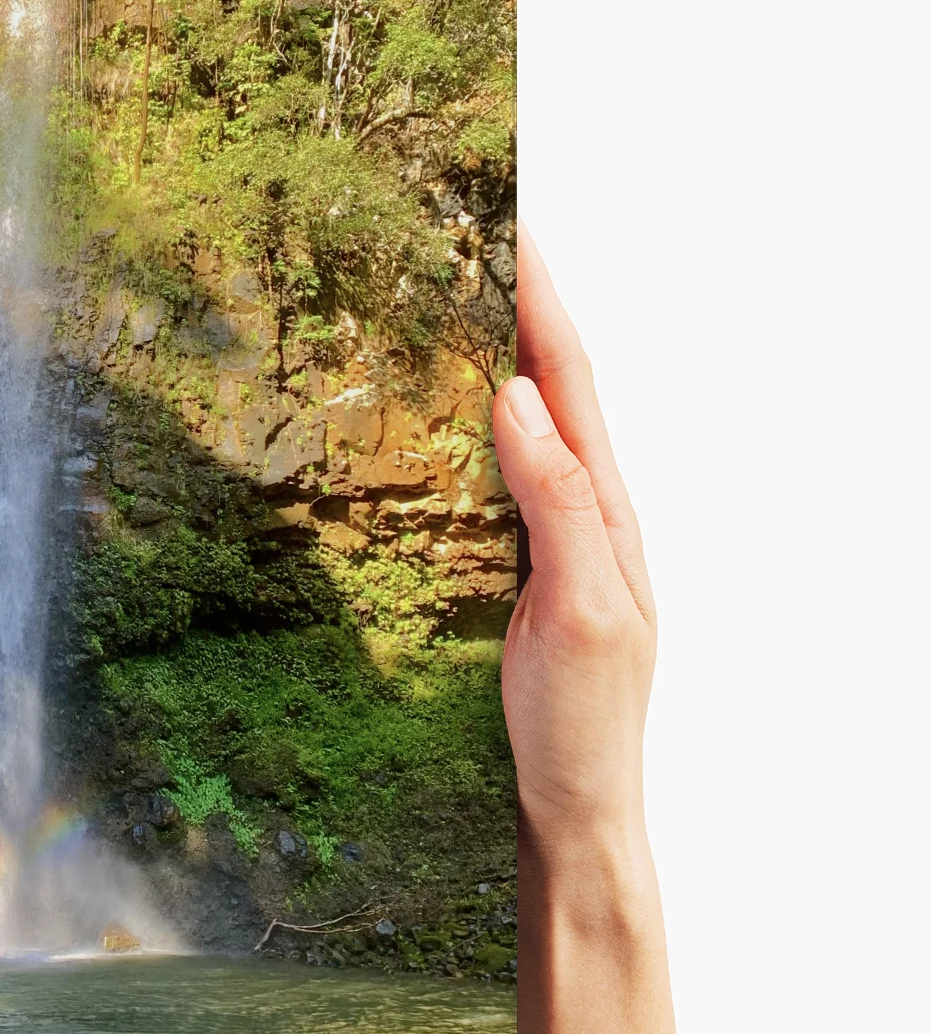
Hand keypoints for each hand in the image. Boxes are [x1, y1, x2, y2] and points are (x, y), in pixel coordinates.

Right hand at [491, 225, 656, 856]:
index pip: (568, 380)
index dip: (538, 298)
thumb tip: (513, 397)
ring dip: (486, 352)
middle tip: (464, 236)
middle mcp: (582, 509)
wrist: (573, 809)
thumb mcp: (580, 613)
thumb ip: (559, 506)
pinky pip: (489, 473)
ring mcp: (549, 537)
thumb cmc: (581, 724)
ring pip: (517, 424)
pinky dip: (463, 422)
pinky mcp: (512, 567)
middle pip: (547, 383)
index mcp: (605, 509)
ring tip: (441, 297)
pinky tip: (429, 414)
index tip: (507, 225)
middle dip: (511, 302)